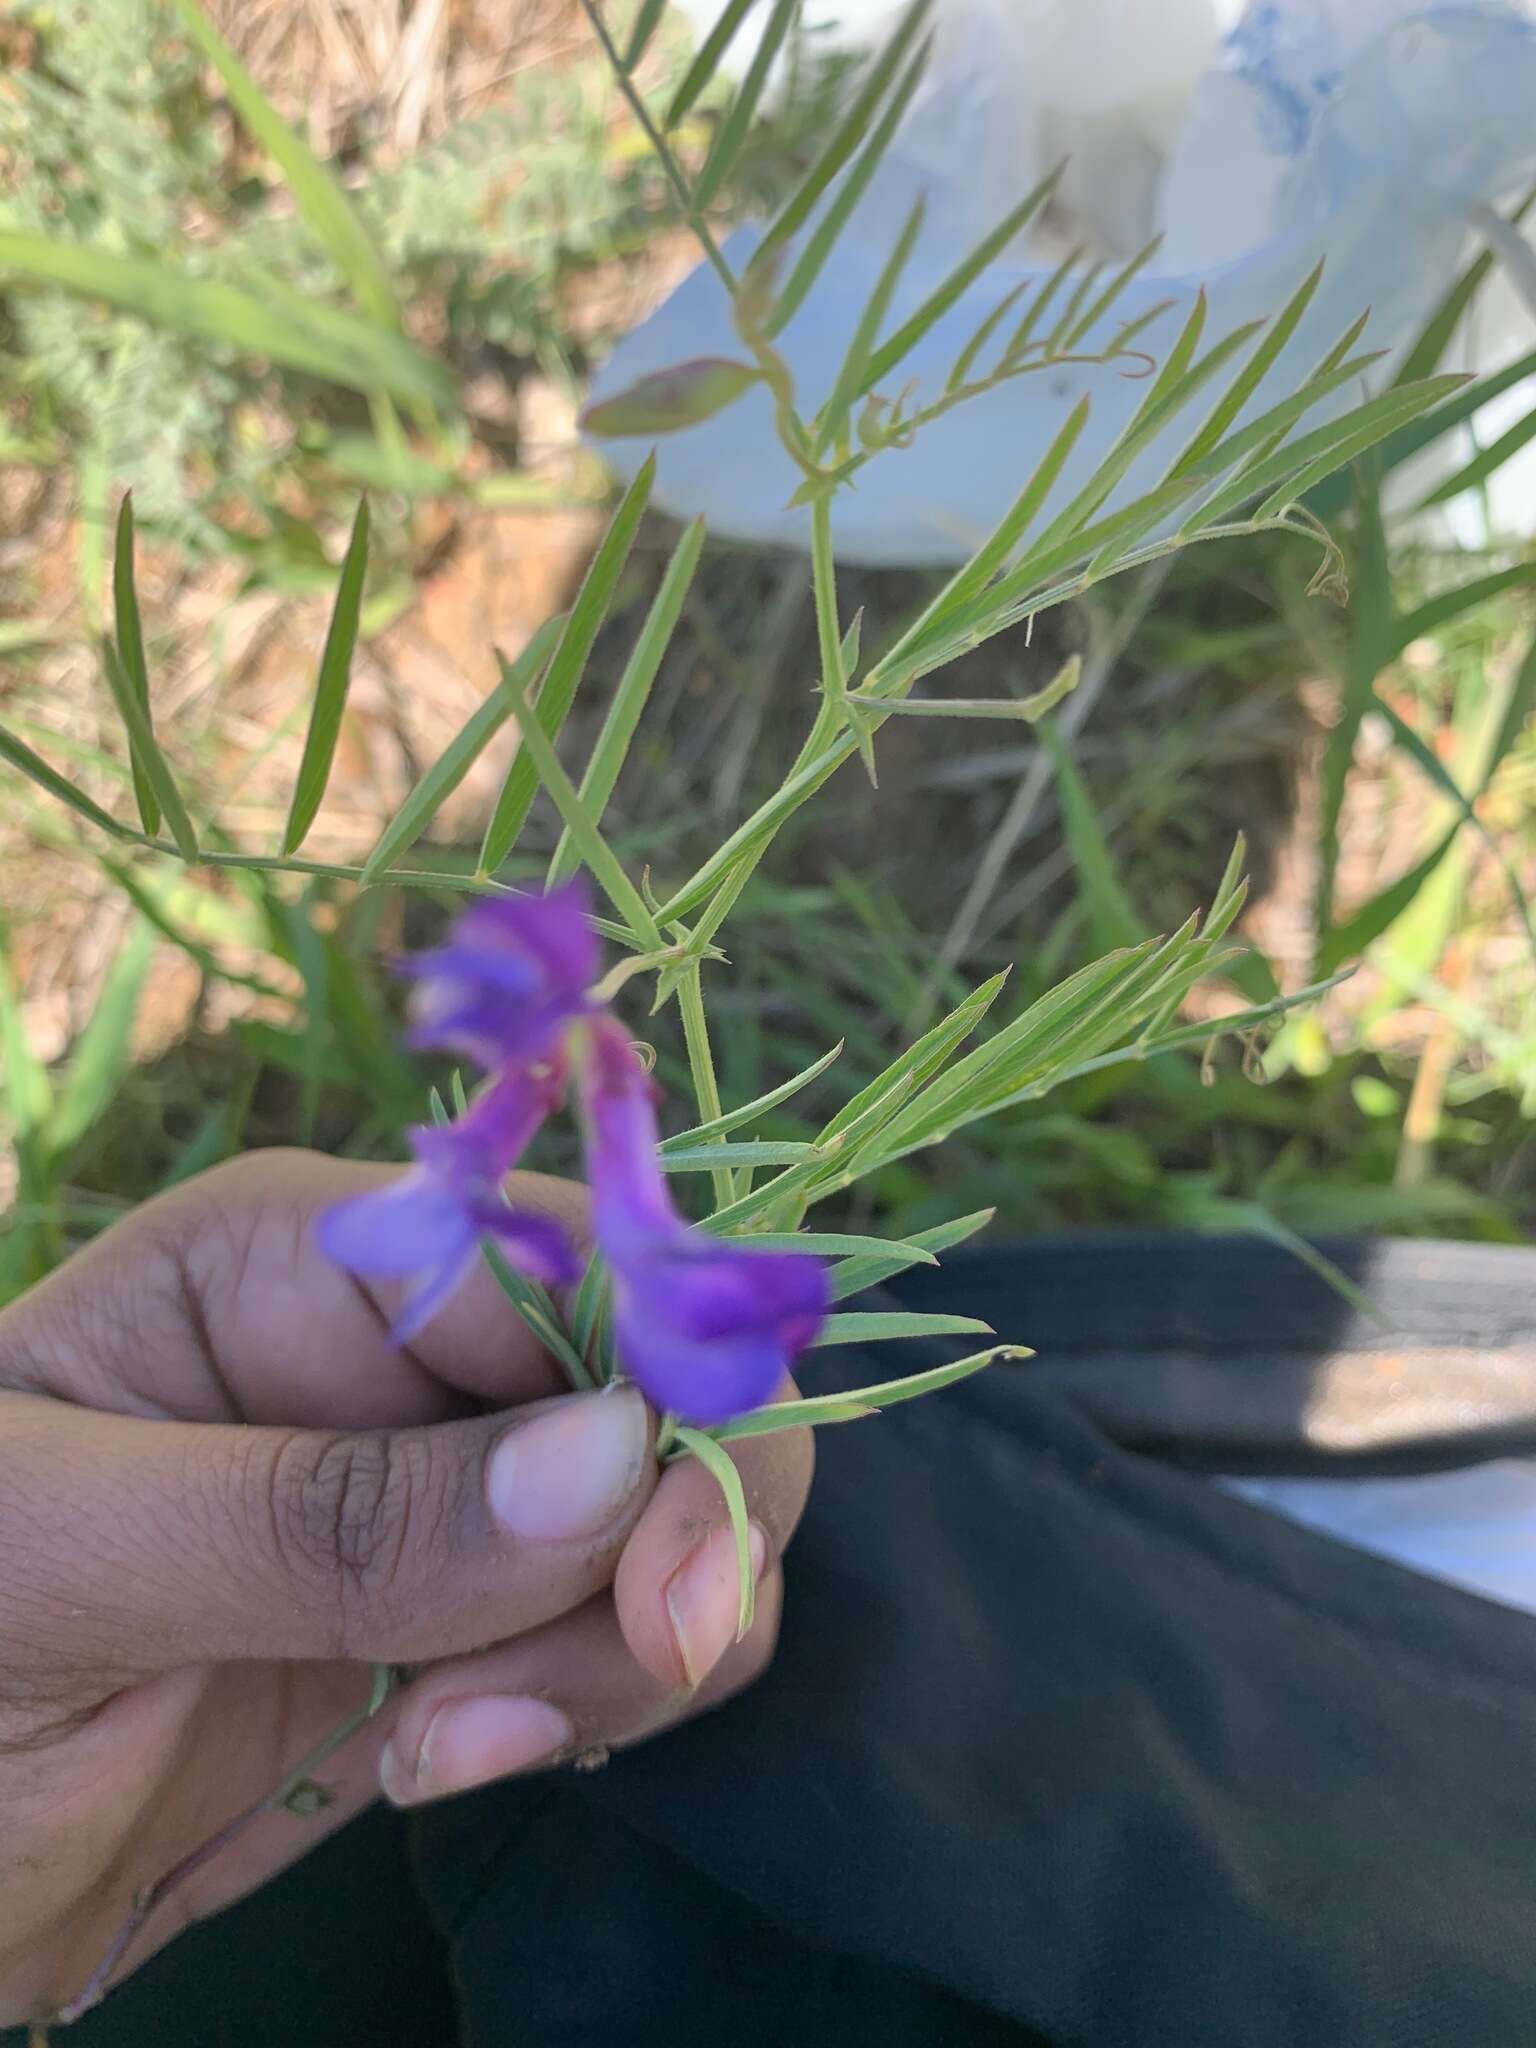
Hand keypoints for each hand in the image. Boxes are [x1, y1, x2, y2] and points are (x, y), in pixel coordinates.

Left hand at [0, 1151, 811, 2025]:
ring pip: (674, 1513)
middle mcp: (402, 1343)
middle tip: (531, 1708)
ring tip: (439, 1748)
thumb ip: (326, 1515)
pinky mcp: (467, 1615)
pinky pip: (627, 1624)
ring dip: (617, 1652)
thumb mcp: (61, 1564)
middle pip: (665, 1384)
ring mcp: (442, 1485)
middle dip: (659, 1545)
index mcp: (305, 1254)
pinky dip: (596, 1700)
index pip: (581, 1266)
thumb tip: (612, 1456)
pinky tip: (444, 1758)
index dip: (667, 1410)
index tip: (659, 1601)